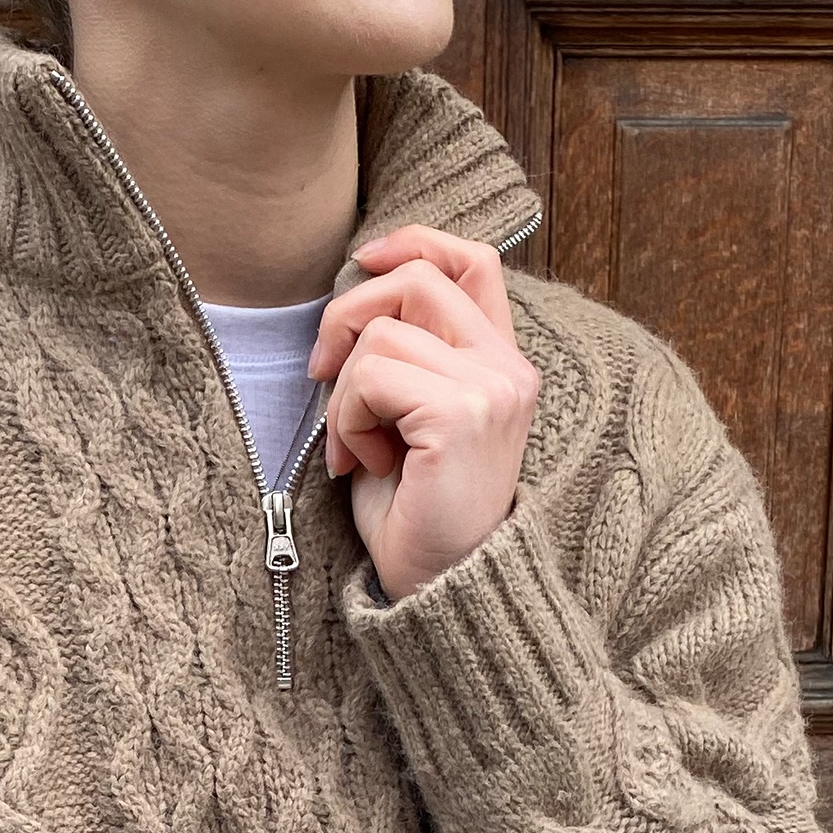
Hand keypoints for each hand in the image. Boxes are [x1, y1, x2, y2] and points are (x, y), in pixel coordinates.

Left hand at [309, 224, 540, 603]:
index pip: (474, 260)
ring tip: (355, 446)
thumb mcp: (408, 418)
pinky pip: (373, 376)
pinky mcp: (461, 416)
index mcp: (502, 364)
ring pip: (383, 334)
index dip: (413, 242)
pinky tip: (361, 463)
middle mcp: (509, 370)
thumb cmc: (415, 513)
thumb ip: (404, 355)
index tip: (362, 262)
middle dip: (348, 318)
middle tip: (323, 376)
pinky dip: (347, 419)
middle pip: (416, 281)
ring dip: (345, 391)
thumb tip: (353, 296)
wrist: (440, 590)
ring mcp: (492, 390)